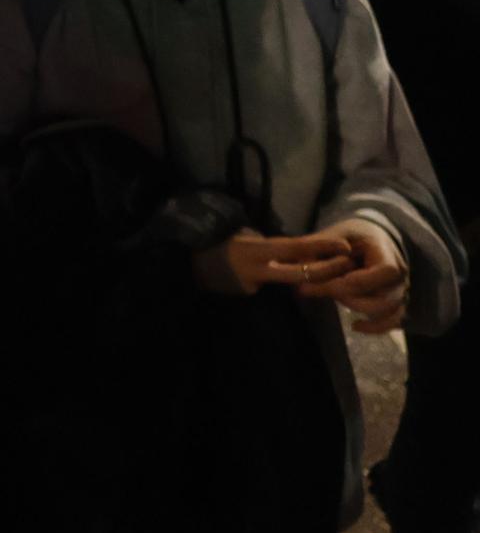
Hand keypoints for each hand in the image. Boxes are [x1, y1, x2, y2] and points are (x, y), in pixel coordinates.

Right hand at [191, 229, 355, 296]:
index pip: (295, 248)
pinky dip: (280, 284)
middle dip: (327, 270)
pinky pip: (270, 288)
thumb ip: (268, 245)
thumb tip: (294, 248)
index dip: (322, 248)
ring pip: (290, 283)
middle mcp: (256, 269)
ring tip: (333, 273)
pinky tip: (286, 280)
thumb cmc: (214, 243)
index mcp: (255, 249)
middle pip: (300, 272)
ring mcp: (252, 285)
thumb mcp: (242, 236)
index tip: (344, 247)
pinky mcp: (247, 296)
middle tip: (349, 265)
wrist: (184, 264)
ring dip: (312, 279)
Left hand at [299, 218, 409, 332]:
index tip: (326, 283)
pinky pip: (393, 321)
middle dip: (350, 297)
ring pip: (388, 311)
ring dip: (357, 309)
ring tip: (332, 298)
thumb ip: (317, 251)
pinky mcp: (394, 303)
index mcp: (385, 252)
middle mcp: (400, 273)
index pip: (383, 272)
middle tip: (321, 289)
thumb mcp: (330, 235)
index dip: (355, 282)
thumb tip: (302, 269)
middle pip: (384, 296)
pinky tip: (355, 326)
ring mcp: (400, 290)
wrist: (366, 239)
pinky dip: (376, 327)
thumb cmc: (346, 237)